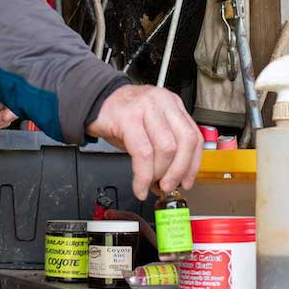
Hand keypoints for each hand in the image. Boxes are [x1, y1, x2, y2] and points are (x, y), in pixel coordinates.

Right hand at [86, 85, 202, 199]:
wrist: (94, 101)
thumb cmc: (122, 116)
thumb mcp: (150, 127)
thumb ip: (164, 149)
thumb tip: (171, 179)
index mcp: (173, 104)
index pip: (194, 136)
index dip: (193, 164)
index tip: (186, 182)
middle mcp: (162, 102)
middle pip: (184, 141)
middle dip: (178, 171)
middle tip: (167, 186)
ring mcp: (146, 107)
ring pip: (166, 148)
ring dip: (159, 174)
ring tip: (150, 184)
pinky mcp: (128, 117)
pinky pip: (142, 153)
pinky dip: (142, 175)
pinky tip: (139, 185)